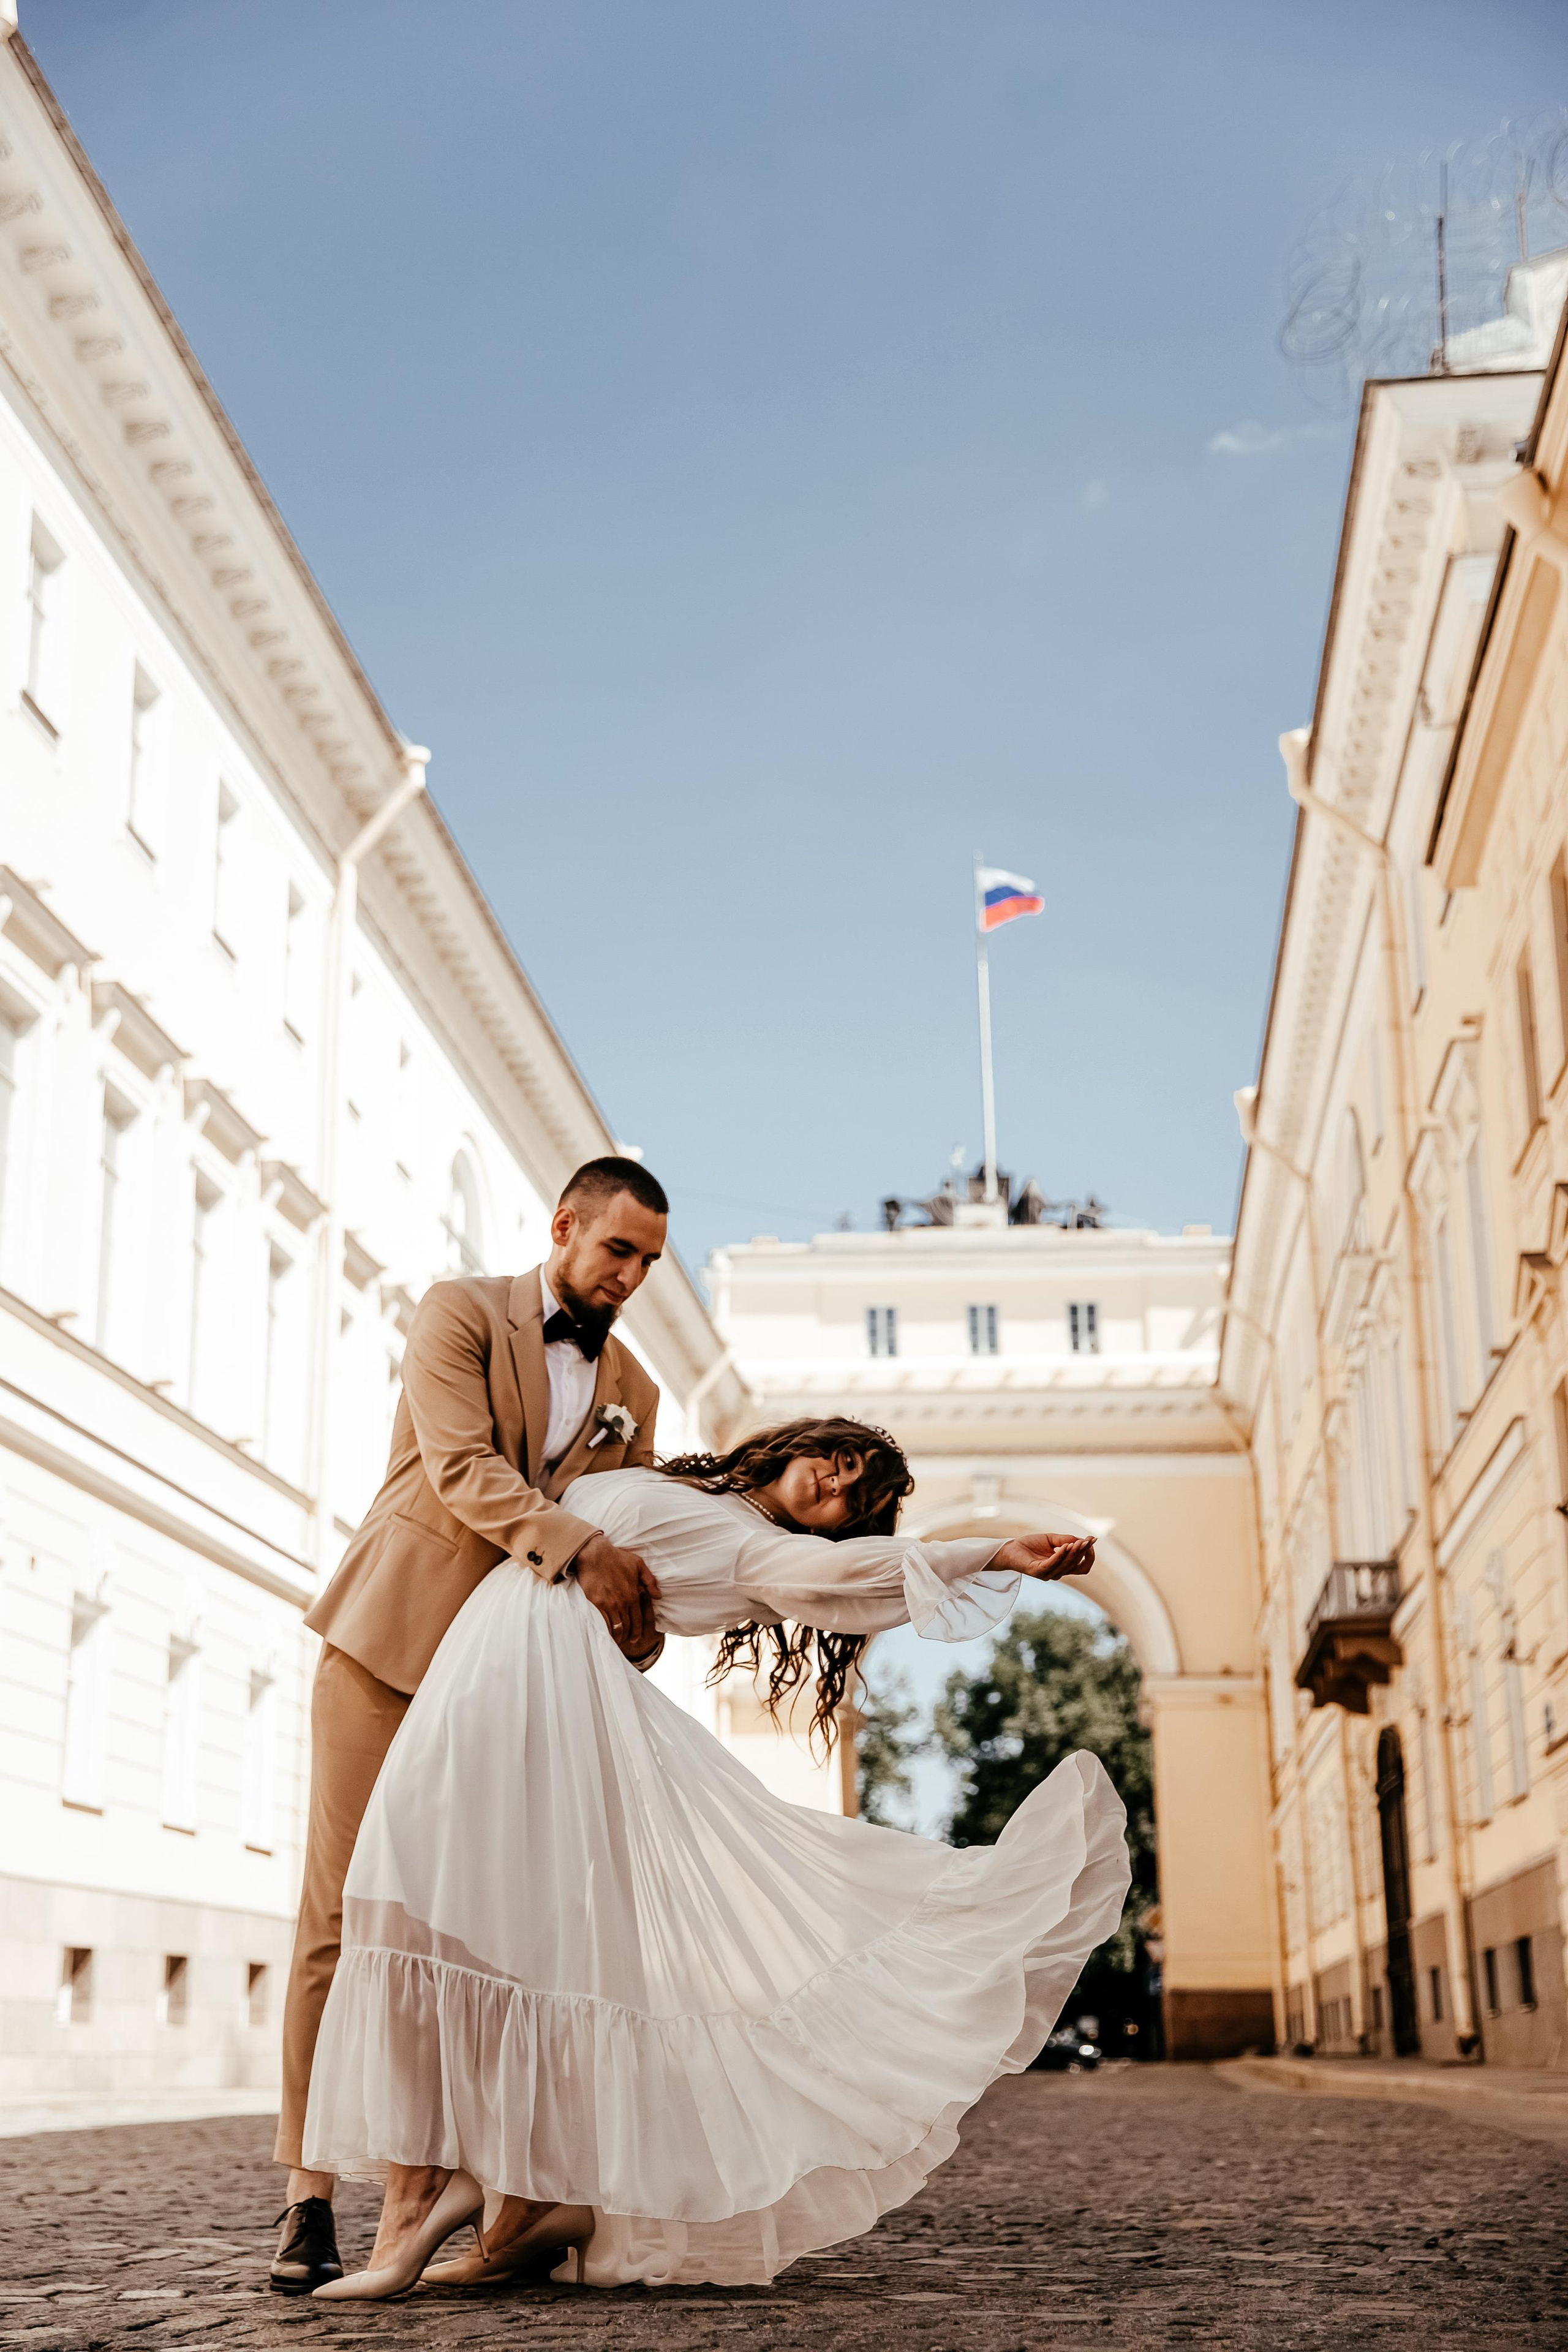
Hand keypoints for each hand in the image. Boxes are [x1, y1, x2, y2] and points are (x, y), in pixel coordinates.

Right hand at [573, 1533, 660, 1656]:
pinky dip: (605, 1631)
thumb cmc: (617, 1557)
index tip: (636, 1638)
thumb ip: (650, 1581)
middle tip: (626, 1642)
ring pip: (615, 1627)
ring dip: (617, 1637)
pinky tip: (605, 1634)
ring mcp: (608, 1604)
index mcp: (633, 1595)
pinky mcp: (595, 1603)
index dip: (638, 1632)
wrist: (595, 1554)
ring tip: (616, 1641)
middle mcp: (622, 1602)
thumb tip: (658, 1596)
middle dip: (628, 1636)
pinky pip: (602, 1623)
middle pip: (627, 1626)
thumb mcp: (639, 1565)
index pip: (638, 1620)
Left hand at [994, 1531, 1095, 1581]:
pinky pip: (1052, 1563)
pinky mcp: (1038, 1572)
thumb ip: (1067, 1540)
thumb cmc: (1031, 1545)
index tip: (1092, 1540)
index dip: (1089, 1555)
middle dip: (1083, 1552)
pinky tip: (1065, 1546)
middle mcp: (1057, 1573)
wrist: (1011, 1548)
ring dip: (1074, 1553)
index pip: (1082, 1566)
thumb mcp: (1052, 1540)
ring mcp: (1048, 1574)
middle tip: (1088, 1540)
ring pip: (1066, 1565)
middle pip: (1076, 1565)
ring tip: (1078, 1541)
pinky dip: (1060, 1554)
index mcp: (1062, 1567)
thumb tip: (1085, 1540)